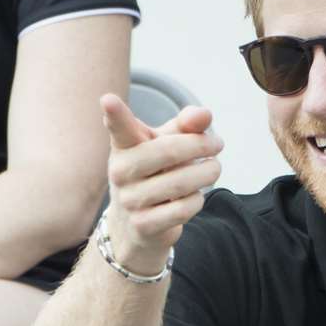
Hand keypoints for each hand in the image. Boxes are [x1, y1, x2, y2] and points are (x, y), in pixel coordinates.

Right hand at [101, 93, 222, 274]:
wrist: (136, 226)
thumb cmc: (156, 172)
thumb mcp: (168, 143)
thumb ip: (187, 125)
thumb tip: (204, 116)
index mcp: (124, 146)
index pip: (119, 128)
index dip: (114, 114)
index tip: (108, 100)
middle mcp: (120, 172)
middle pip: (168, 151)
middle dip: (201, 145)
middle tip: (218, 144)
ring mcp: (129, 200)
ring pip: (181, 181)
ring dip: (207, 173)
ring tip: (212, 169)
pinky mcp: (142, 226)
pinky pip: (183, 208)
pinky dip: (197, 200)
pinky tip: (194, 197)